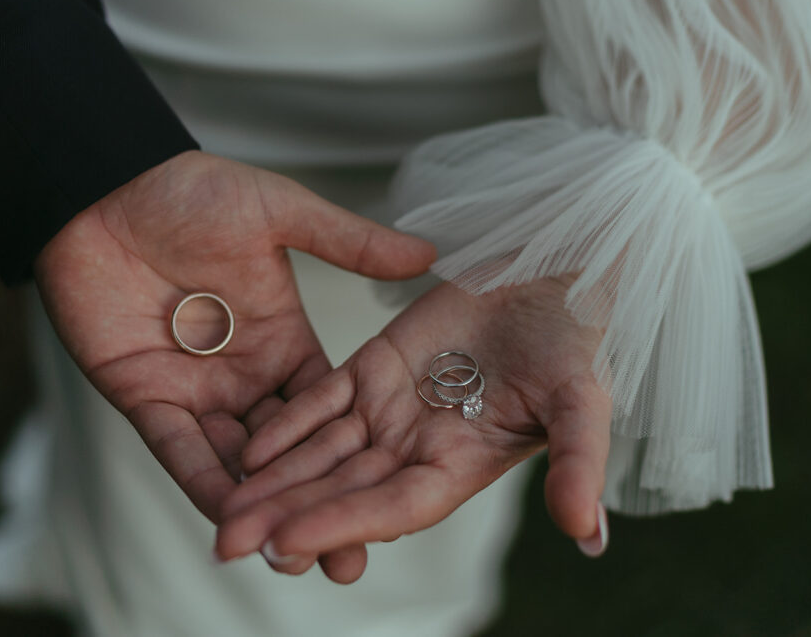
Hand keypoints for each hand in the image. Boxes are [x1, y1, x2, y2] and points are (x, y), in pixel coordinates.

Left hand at [33, 151, 435, 579]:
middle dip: (315, 504)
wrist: (106, 185)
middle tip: (351, 561)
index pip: (330, 410)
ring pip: (235, 462)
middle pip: (288, 452)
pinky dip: (203, 483)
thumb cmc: (192, 189)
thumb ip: (349, 242)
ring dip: (261, 509)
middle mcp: (247, 375)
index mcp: (286, 340)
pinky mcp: (146, 397)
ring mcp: (198, 390)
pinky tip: (230, 521)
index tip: (392, 500)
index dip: (358, 455)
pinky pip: (180, 449)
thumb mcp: (280, 212)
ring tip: (294, 561)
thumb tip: (429, 254)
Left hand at [215, 276, 611, 576]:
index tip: (287, 543)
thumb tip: (589, 536)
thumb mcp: (581, 395)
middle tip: (227, 543)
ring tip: (221, 510)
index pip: (394, 505)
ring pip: (322, 453)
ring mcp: (391, 410)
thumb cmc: (578, 332)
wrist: (555, 267)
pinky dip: (285, 425)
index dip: (343, 524)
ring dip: (273, 481)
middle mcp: (420, 447)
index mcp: (465, 464)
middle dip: (286, 517)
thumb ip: (578, 460)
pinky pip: (320, 403)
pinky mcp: (371, 369)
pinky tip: (244, 447)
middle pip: (344, 490)